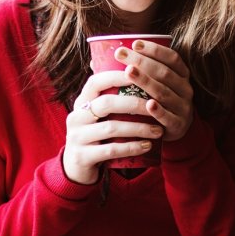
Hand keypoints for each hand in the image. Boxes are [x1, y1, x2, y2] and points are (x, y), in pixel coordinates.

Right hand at [63, 68, 164, 184]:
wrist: (76, 167)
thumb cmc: (95, 136)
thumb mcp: (97, 115)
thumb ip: (110, 98)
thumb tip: (131, 68)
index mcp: (81, 102)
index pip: (96, 82)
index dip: (117, 76)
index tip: (141, 74)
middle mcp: (76, 117)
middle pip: (107, 103)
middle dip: (135, 103)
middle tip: (156, 105)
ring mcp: (77, 137)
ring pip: (111, 128)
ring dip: (138, 128)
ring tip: (158, 130)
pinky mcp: (82, 157)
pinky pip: (111, 150)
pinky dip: (131, 147)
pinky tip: (147, 145)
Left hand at [113, 39, 193, 143]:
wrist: (171, 133)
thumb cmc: (156, 103)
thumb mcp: (151, 86)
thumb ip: (132, 72)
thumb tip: (94, 63)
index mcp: (181, 75)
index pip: (171, 58)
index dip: (154, 50)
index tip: (135, 43)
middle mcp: (185, 89)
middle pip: (164, 72)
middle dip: (142, 61)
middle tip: (121, 54)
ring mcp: (183, 108)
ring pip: (164, 92)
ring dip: (146, 81)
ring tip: (128, 71)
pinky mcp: (178, 126)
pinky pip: (168, 117)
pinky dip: (159, 111)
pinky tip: (148, 104)